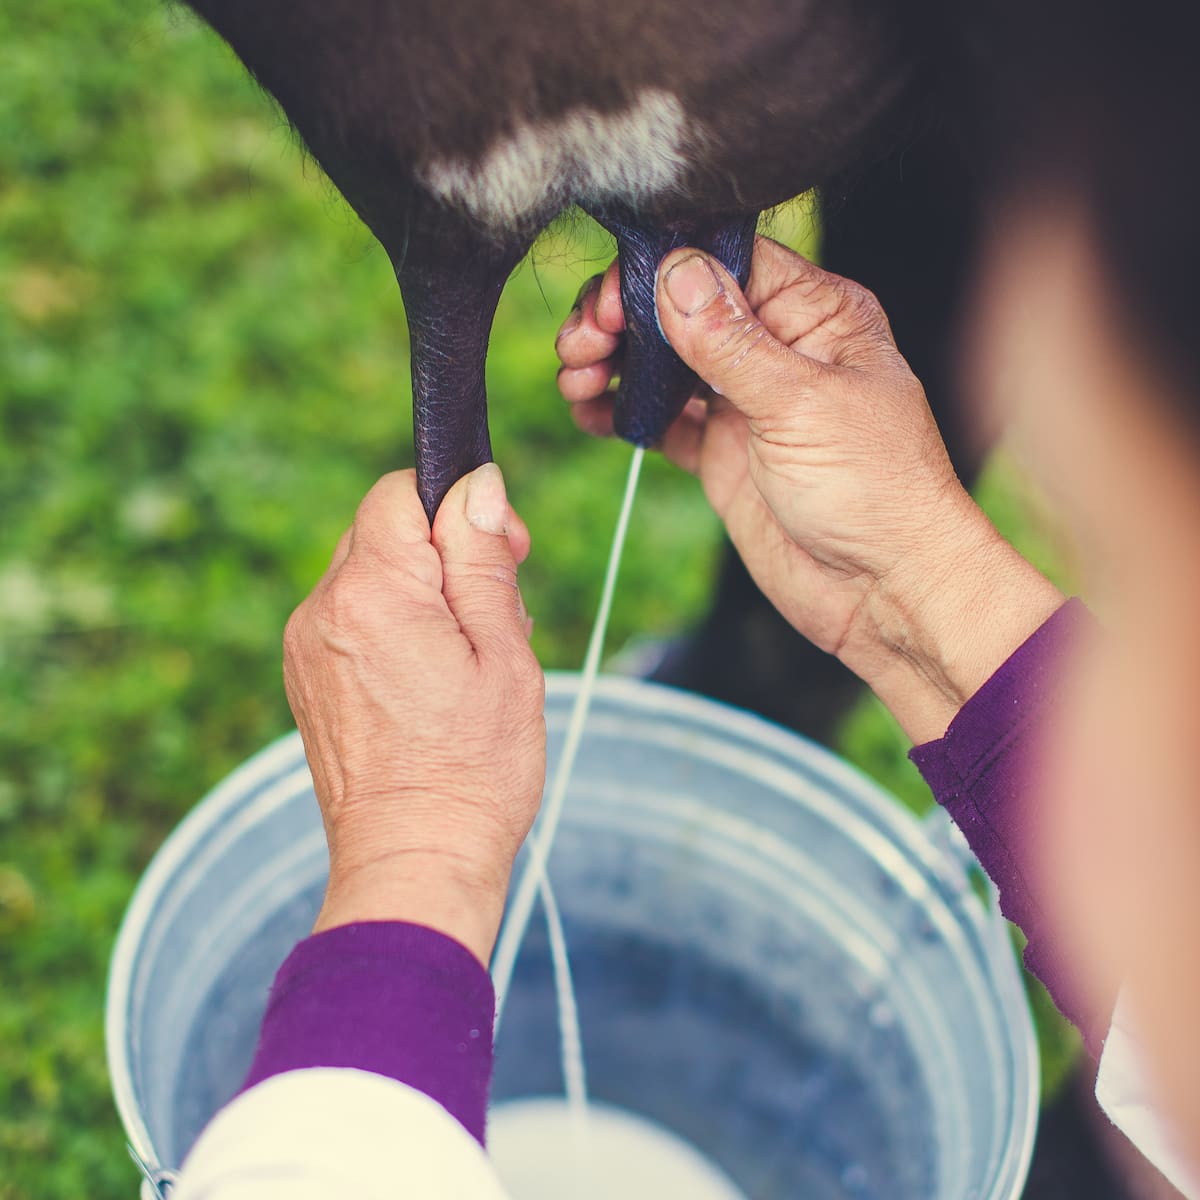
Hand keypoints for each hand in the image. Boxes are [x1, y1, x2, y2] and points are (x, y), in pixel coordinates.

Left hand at [282, 465, 545, 964]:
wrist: (414, 863)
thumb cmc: (473, 770)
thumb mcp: (503, 654)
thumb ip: (481, 559)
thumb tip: (477, 483)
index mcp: (372, 593)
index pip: (400, 491)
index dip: (458, 504)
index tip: (506, 550)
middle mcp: (322, 610)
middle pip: (384, 530)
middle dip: (445, 550)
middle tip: (499, 611)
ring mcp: (305, 648)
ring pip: (370, 574)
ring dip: (422, 591)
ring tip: (468, 657)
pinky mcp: (306, 680)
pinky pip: (352, 619)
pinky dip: (395, 627)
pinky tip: (434, 679)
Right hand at [557, 238, 1062, 741]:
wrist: (882, 593)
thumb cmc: (877, 493)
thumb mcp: (800, 405)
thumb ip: (731, 342)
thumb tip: (676, 274)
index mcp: (816, 316)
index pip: (726, 261)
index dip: (664, 270)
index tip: (615, 298)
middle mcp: (778, 349)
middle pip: (683, 306)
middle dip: (624, 317)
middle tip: (583, 343)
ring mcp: (746, 401)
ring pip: (664, 360)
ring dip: (613, 361)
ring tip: (576, 378)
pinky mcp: (722, 451)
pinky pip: (660, 418)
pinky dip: (621, 411)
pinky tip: (590, 412)